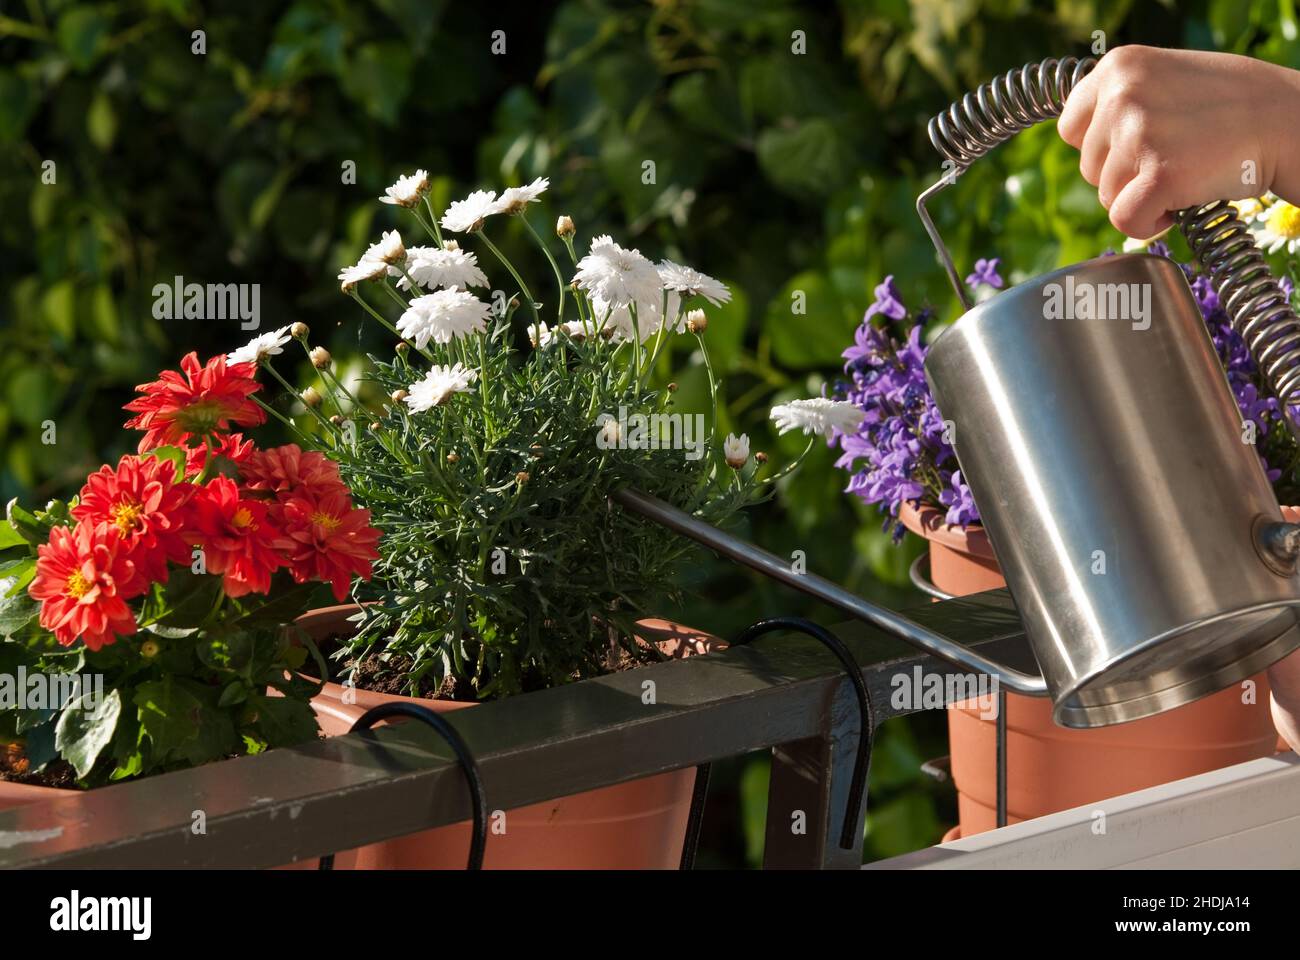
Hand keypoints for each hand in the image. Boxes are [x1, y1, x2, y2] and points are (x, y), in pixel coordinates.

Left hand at [1057, 45, 1299, 238]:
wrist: (1287, 120)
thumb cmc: (1229, 107)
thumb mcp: (1163, 81)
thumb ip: (1119, 103)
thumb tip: (1079, 140)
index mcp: (1117, 66)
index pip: (1070, 130)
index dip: (1104, 149)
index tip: (1141, 146)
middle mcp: (1120, 95)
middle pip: (1088, 168)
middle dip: (1125, 175)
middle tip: (1176, 156)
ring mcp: (1138, 133)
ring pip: (1106, 197)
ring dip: (1142, 197)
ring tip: (1186, 170)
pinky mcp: (1157, 175)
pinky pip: (1125, 221)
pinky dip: (1150, 225)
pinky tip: (1179, 202)